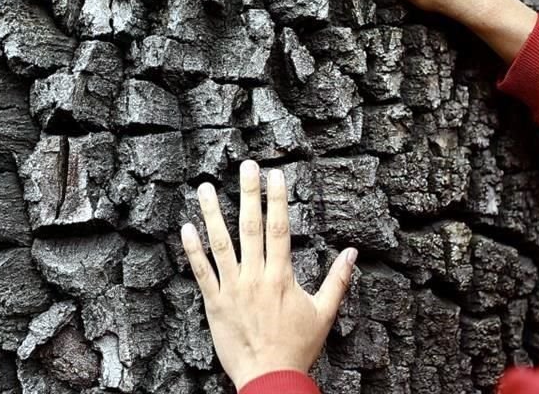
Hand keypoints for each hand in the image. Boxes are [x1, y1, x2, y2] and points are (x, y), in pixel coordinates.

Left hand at [181, 161, 357, 390]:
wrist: (270, 378)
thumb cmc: (298, 347)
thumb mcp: (324, 313)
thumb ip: (337, 280)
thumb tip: (352, 253)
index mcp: (282, 276)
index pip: (279, 228)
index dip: (277, 199)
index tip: (274, 175)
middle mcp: (256, 277)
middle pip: (251, 227)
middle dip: (248, 193)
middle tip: (245, 166)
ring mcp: (233, 289)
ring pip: (221, 243)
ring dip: (212, 213)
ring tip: (204, 187)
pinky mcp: (215, 303)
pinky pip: (202, 272)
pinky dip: (192, 250)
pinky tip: (186, 228)